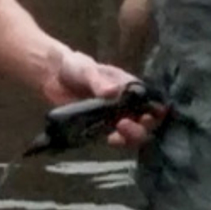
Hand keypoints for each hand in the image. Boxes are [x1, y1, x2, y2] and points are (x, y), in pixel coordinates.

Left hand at [46, 48, 164, 150]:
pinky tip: (108, 140)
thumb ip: (99, 82)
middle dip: (141, 128)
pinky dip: (116, 142)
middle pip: (146, 123)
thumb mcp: (87, 70)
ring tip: (115, 136)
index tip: (148, 116)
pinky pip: (116, 139)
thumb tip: (113, 92)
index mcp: (130, 87)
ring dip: (129, 138)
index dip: (156, 112)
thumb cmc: (76, 67)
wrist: (54, 77)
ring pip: (133, 134)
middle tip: (124, 125)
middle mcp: (127, 104)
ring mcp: (116, 117)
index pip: (152, 101)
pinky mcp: (102, 128)